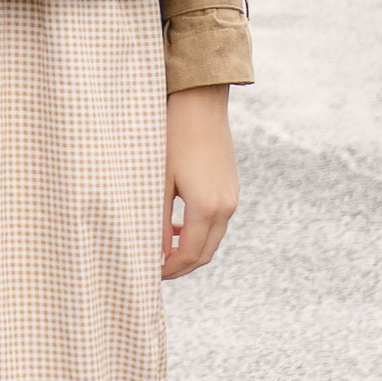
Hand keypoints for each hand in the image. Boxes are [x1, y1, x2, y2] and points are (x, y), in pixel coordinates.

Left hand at [161, 85, 237, 277]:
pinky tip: (177, 228)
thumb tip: (156, 252)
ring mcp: (231, 198)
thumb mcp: (158, 182)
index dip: (170, 270)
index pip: (190, 255)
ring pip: (212, 239)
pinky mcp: (231, 189)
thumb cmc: (172, 140)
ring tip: (161, 250)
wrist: (200, 106)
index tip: (149, 274)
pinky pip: (216, 222)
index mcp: (206, 208)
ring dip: (190, 250)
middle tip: (154, 269)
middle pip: (205, 253)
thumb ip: (158, 220)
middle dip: (181, 266)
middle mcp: (225, 207)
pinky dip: (199, 233)